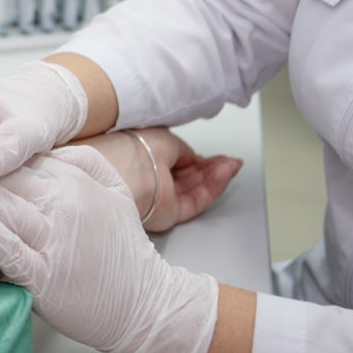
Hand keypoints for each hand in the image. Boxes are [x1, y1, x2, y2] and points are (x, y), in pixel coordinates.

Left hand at [0, 138, 217, 352]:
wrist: (148, 306)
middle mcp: (62, 201)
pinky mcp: (47, 275)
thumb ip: (77, 162)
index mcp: (72, 178)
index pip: (7, 154)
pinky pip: (7, 246)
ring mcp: (54, 237)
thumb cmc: (122, 253)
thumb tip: (39, 147)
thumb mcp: (110, 190)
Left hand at [70, 128, 242, 231]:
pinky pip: (195, 201)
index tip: (216, 154)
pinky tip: (226, 174)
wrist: (119, 173)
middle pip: (187, 176)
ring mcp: (158, 198)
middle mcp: (149, 180)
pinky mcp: (167, 214)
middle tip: (231, 161)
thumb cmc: (130, 150)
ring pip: (194, 189)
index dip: (195, 157)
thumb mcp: (162, 138)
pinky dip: (213, 187)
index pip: (173, 161)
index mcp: (142, 160)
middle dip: (211, 167)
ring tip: (233, 165)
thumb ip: (180, 149)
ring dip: (216, 176)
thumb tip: (191, 157)